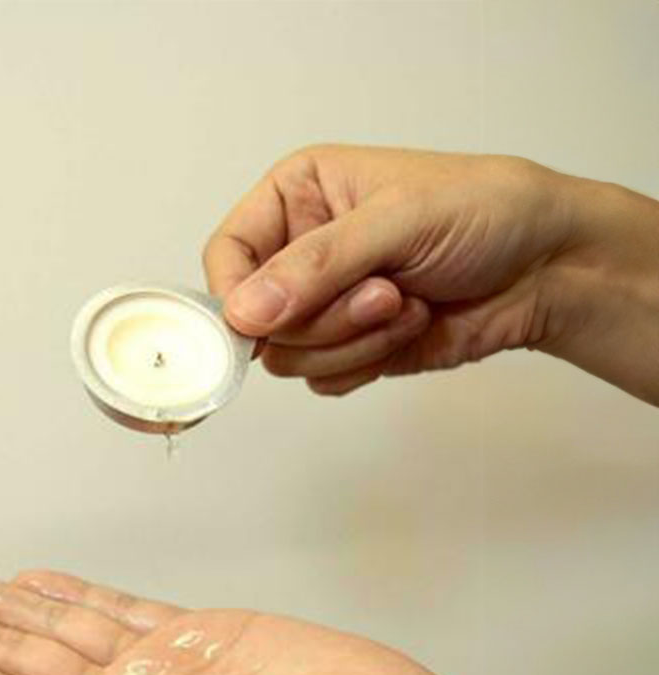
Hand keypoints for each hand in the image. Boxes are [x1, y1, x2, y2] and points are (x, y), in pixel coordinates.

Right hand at [204, 145, 658, 402]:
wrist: (545, 269)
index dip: (233, 295)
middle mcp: (298, 254)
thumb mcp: (396, 220)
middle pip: (255, 318)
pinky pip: (322, 380)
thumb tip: (244, 313)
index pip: (227, 255)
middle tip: (384, 291)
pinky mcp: (348, 349)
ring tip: (406, 303)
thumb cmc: (483, 213)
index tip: (257, 322)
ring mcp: (323, 306)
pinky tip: (411, 326)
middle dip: (323, 316)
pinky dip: (367, 363)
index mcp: (296, 198)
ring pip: (287, 357)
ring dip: (352, 340)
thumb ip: (315, 266)